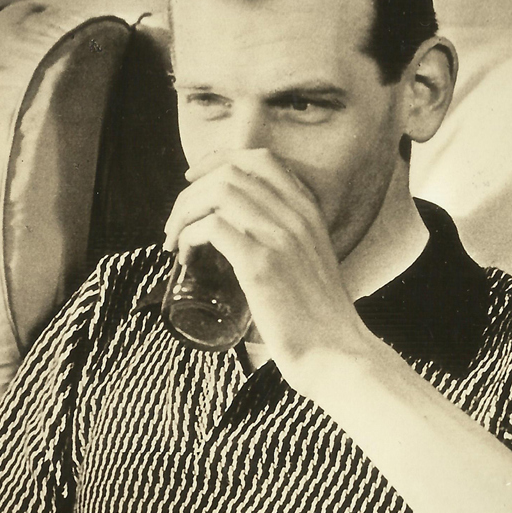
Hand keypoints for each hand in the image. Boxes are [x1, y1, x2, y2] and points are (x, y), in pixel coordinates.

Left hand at [161, 149, 372, 366]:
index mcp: (309, 211)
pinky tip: (185, 256)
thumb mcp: (307, 261)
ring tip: (175, 242)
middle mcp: (296, 216)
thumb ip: (282, 240)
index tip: (192, 179)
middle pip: (229, 173)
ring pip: (216, 194)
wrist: (337, 352)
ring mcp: (280, 237)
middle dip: (190, 194)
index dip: (218, 160)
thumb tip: (236, 238)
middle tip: (174, 226)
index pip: (261, 159)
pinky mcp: (261, 264)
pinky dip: (188, 236)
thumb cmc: (316, 317)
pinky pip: (211, 227)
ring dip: (184, 214)